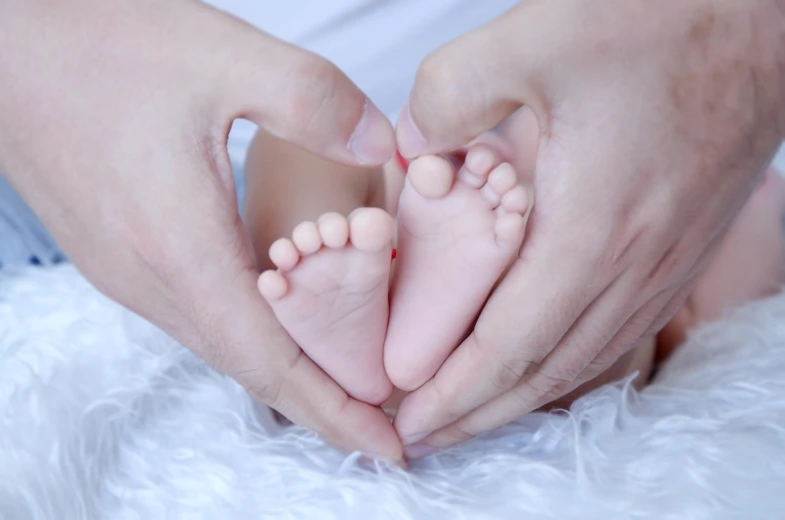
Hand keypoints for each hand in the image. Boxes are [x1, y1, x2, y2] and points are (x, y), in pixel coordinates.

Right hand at [0, 0, 400, 461]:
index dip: (335, 411)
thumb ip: (315, 102)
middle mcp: (150, 279)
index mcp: (180, 249)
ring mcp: (128, 273)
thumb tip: (386, 149)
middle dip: (323, 402)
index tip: (387, 447)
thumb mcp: (223, 56)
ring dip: (287, 369)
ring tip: (349, 374)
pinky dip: (251, 333)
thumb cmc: (97, 44)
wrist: (2, 41)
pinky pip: (199, 315)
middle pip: (251, 368)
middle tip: (388, 416)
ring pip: (223, 345)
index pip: (270, 363)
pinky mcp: (120, 254)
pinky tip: (282, 317)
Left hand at [393, 0, 784, 454]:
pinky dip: (564, 366)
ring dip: (519, 399)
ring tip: (468, 417)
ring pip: (582, 362)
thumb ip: (450, 96)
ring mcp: (662, 266)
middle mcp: (632, 267)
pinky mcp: (675, 253)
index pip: (508, 344)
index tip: (406, 417)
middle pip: (543, 373)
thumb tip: (410, 149)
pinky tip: (537, 370)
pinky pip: (614, 334)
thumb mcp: (530, 40)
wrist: (756, 20)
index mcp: (591, 229)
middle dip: (475, 414)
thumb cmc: (656, 25)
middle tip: (420, 437)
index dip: (453, 390)